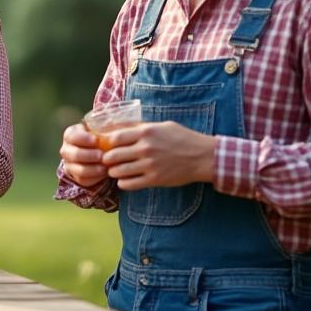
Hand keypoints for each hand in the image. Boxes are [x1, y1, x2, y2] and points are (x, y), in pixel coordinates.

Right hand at [59, 123, 108, 188]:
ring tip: (106, 168)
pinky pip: (83, 180)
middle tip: (102, 155)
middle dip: (88, 156)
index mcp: (71, 135)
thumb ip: (108, 126)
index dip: (82, 138)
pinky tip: (105, 174)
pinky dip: (95, 178)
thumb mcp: (103, 129)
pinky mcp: (76, 177)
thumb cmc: (103, 137)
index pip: (71, 136)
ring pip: (77, 169)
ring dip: (92, 169)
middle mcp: (67, 150)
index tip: (95, 140)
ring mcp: (70, 164)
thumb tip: (121, 123)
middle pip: (73, 154)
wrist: (99, 153)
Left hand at [100, 121, 216, 189]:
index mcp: (146, 132)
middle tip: (107, 161)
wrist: (203, 157)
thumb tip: (124, 128)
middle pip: (112, 155)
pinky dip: (123, 183)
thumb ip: (143, 128)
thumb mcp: (163, 126)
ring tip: (114, 171)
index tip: (108, 146)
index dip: (108, 143)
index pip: (114, 138)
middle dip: (107, 159)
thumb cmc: (184, 139)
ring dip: (113, 172)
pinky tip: (124, 180)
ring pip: (118, 171)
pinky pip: (130, 184)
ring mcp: (149, 165)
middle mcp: (145, 148)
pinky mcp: (155, 179)